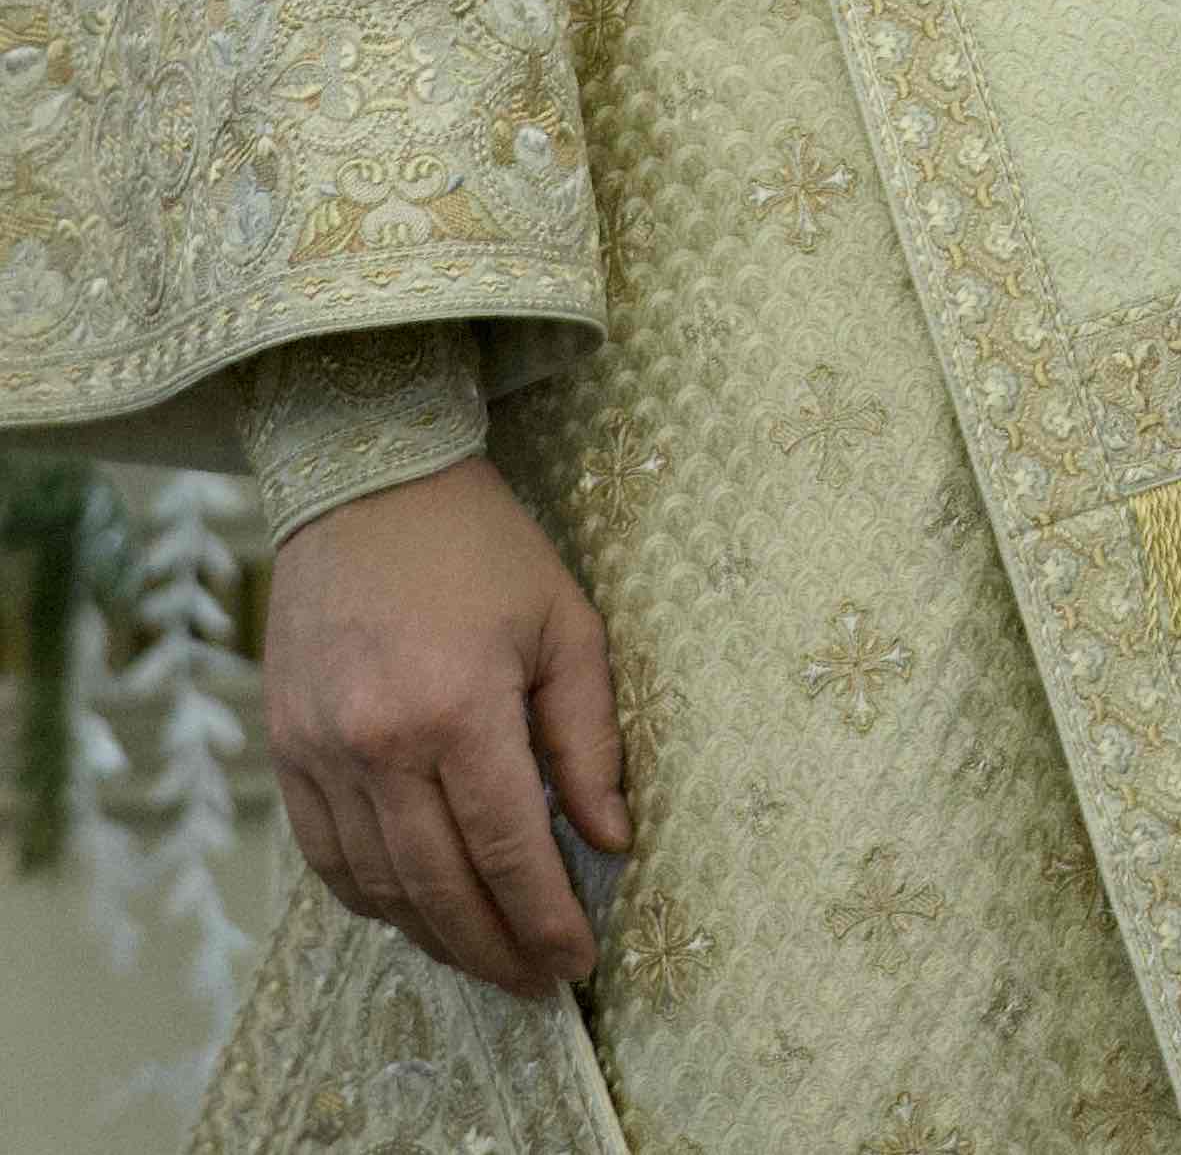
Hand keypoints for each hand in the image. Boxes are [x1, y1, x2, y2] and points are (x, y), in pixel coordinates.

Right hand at [264, 457, 627, 997]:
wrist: (368, 484)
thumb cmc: (481, 547)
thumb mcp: (563, 622)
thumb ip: (588, 736)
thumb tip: (610, 837)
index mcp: (459, 707)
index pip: (507, 849)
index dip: (544, 916)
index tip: (577, 958)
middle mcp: (379, 743)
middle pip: (439, 888)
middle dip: (494, 948)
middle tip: (535, 981)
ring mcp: (321, 752)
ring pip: (378, 887)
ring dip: (433, 936)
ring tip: (484, 954)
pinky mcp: (285, 751)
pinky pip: (325, 858)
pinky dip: (372, 899)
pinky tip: (414, 909)